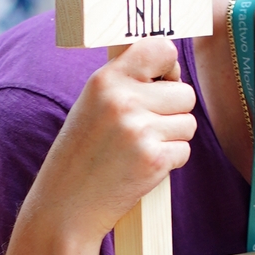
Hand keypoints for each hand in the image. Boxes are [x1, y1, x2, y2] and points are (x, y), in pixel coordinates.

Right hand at [12, 39, 196, 254]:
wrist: (66, 206)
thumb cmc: (81, 155)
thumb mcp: (93, 105)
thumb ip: (128, 81)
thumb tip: (174, 67)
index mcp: (106, 79)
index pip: (161, 48)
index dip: (169, 66)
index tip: (161, 81)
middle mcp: (123, 100)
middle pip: (185, 92)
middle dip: (173, 111)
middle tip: (144, 129)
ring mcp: (140, 130)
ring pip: (188, 123)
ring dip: (172, 138)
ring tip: (138, 149)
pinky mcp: (154, 160)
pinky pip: (184, 150)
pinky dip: (169, 162)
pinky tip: (141, 168)